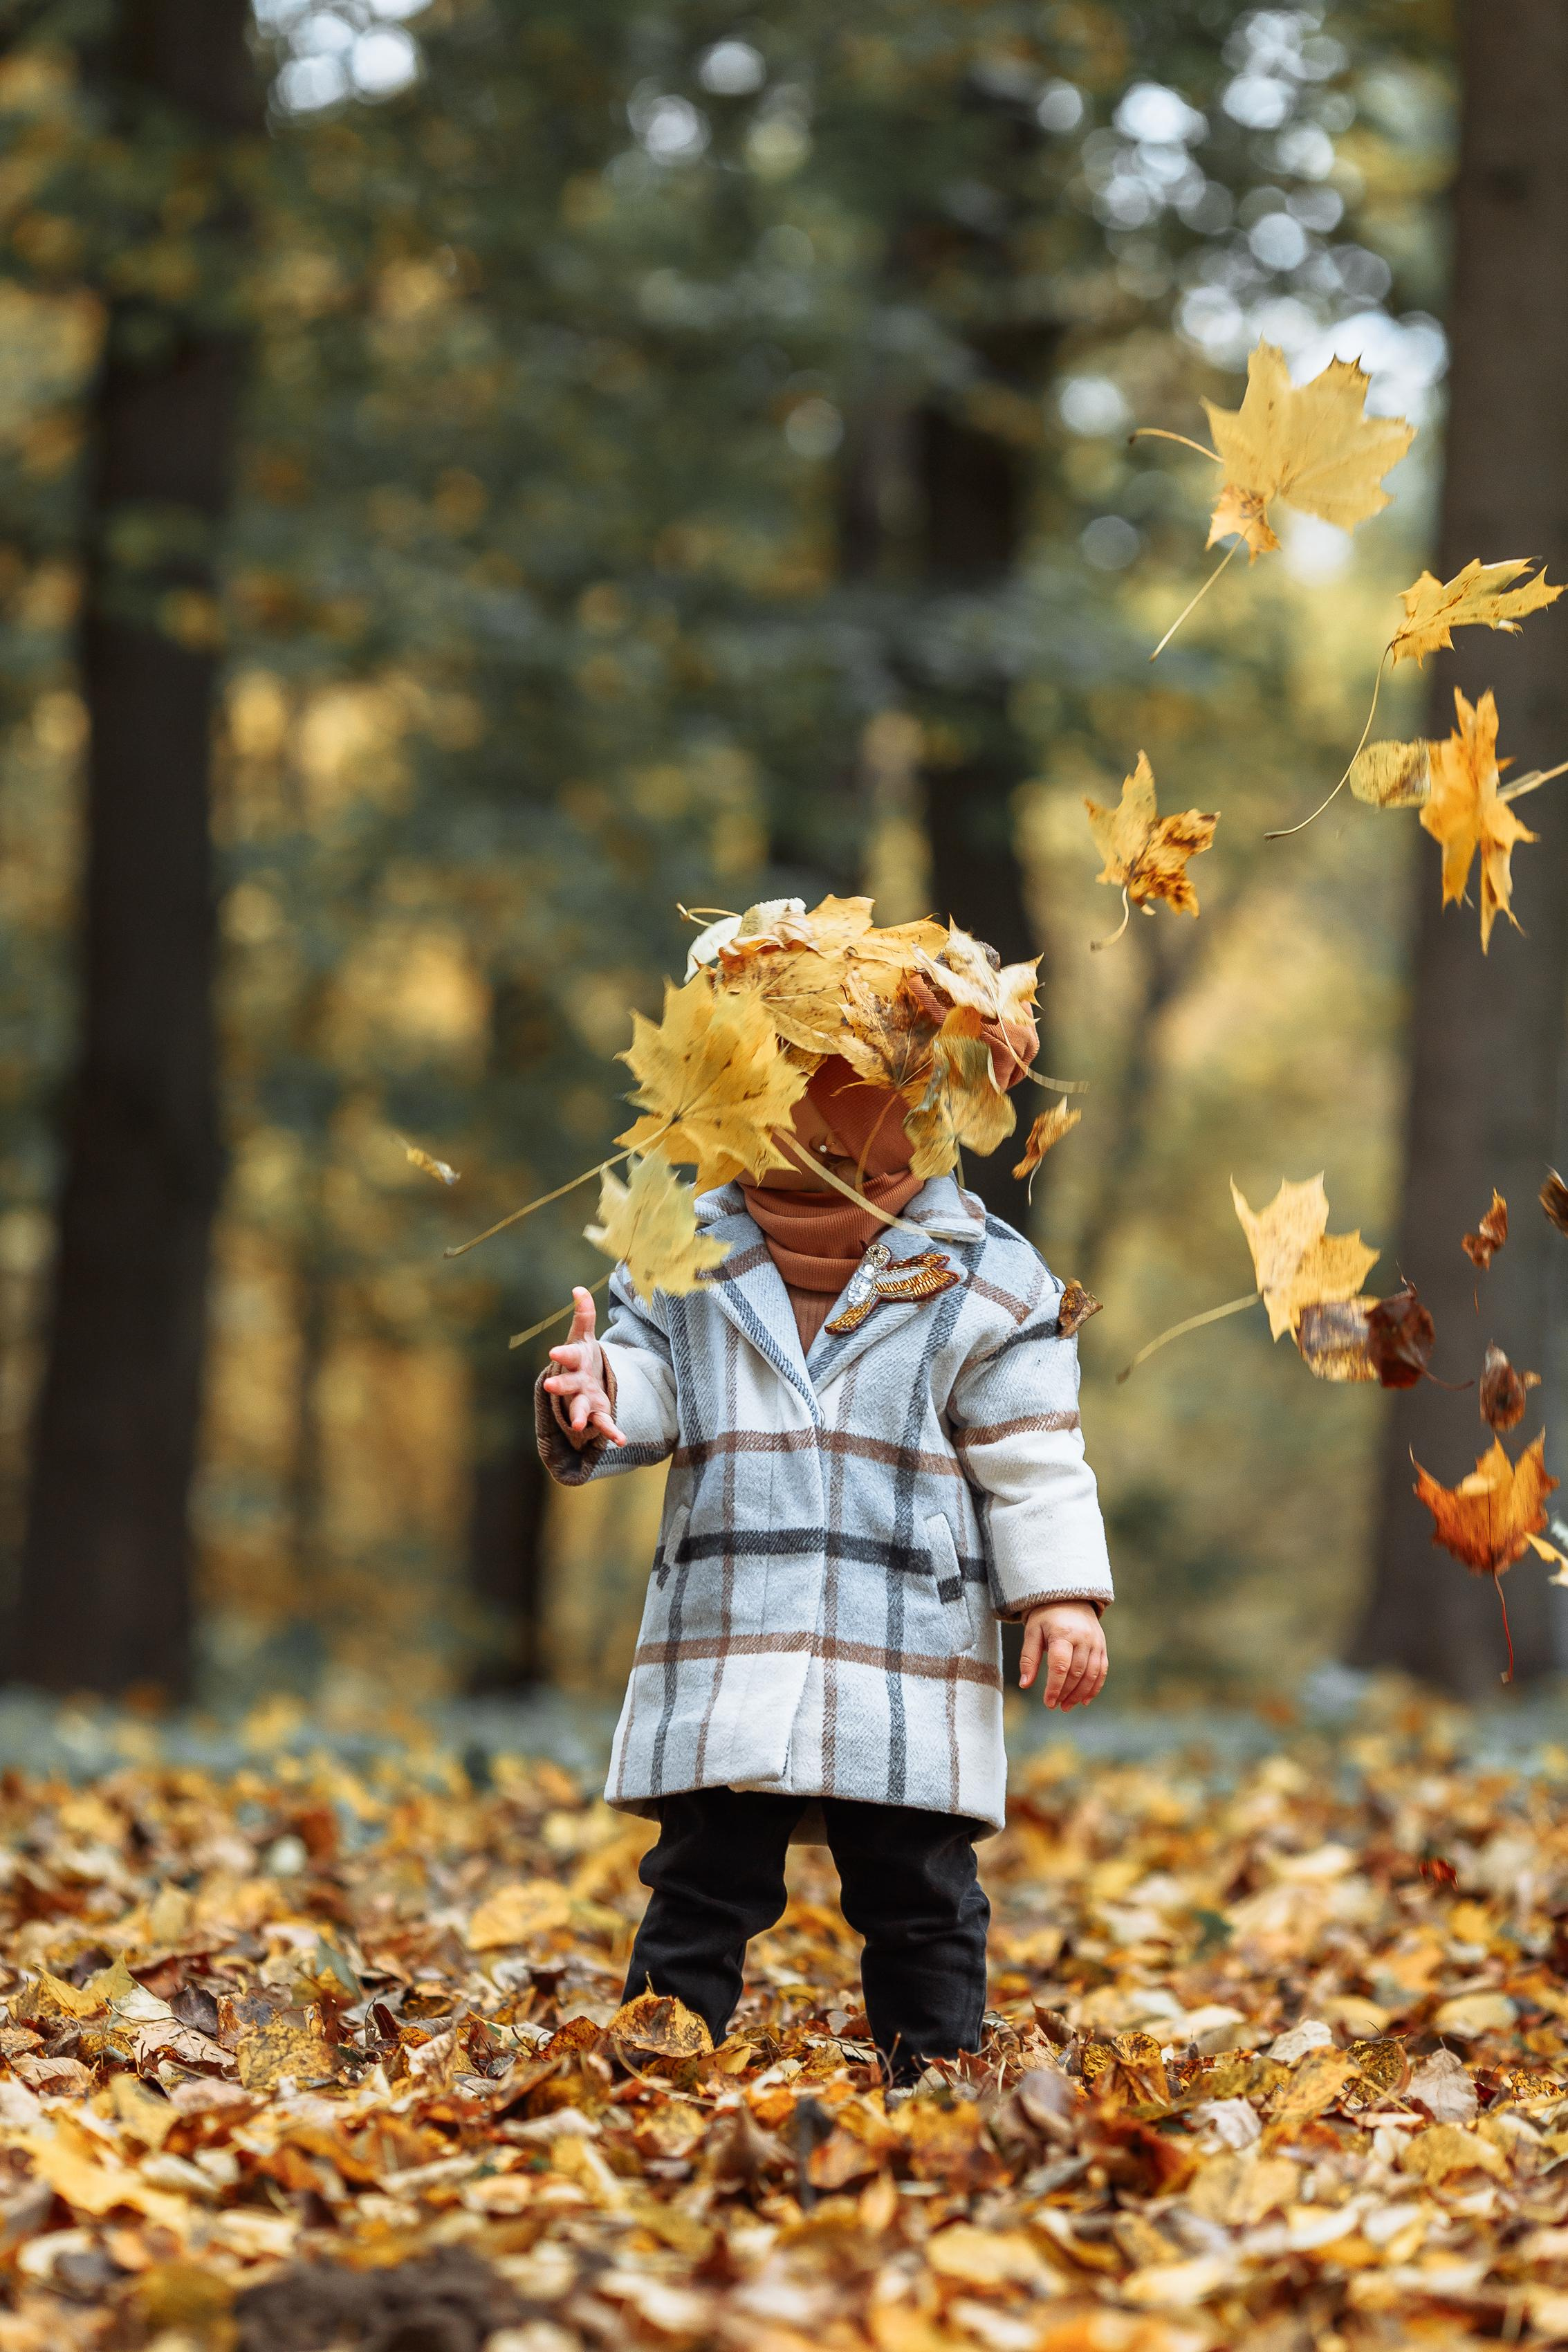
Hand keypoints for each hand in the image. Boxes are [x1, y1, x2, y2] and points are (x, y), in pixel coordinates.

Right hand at [543, 1289, 625, 1449]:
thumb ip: (584, 1315)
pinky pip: (603, 1423)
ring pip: (579, 1409)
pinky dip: (611, 1432)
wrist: (584, 1382)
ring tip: (577, 1426)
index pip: (567, 1355)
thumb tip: (578, 1289)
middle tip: (550, 1386)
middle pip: (567, 1385)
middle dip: (560, 1385)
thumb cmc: (582, 1357)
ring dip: (578, 1416)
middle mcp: (575, 1383)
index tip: (554, 1352)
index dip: (562, 1353)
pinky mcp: (596, 1413)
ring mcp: (584, 1400)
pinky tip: (620, 1440)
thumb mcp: (584, 1336)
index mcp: (573, 1361)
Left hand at [1019, 1601, 1106, 1710]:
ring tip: (1066, 1706)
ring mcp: (1095, 1642)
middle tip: (1054, 1706)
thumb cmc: (1046, 1616)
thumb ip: (1029, 1658)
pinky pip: (1102, 1671)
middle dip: (1065, 1693)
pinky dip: (1094, 1688)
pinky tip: (1084, 1701)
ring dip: (1079, 1694)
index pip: (1060, 1666)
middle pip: (1076, 1673)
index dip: (1054, 1687)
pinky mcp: (1102, 1646)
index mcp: (1063, 1633)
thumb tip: (1024, 1685)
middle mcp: (1083, 1638)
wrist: (1069, 1598)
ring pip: (1091, 1675)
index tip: (1048, 1702)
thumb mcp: (1032, 1632)